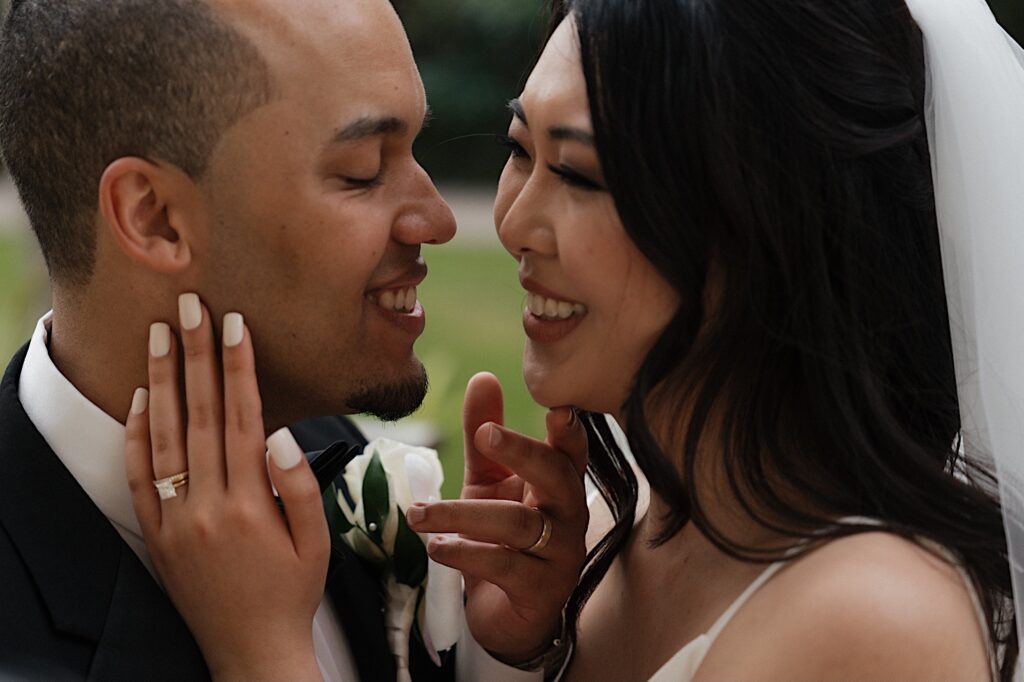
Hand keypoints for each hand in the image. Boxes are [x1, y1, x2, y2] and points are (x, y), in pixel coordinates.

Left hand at [124, 294, 326, 681]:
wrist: (251, 650)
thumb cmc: (292, 592)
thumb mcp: (316, 543)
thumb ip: (299, 486)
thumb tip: (278, 434)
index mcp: (251, 505)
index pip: (242, 419)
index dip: (238, 368)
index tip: (234, 325)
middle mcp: (208, 507)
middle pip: (200, 416)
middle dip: (196, 357)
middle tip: (190, 308)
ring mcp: (176, 521)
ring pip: (164, 438)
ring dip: (162, 382)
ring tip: (160, 336)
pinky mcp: (157, 537)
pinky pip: (139, 479)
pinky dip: (136, 436)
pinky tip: (140, 398)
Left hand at [406, 372, 588, 663]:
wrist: (508, 618)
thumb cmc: (501, 541)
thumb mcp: (487, 483)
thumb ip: (485, 437)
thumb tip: (482, 377)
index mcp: (558, 485)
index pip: (570, 452)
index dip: (568, 432)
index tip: (555, 409)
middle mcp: (567, 516)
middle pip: (556, 477)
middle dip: (522, 452)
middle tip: (484, 433)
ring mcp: (559, 556)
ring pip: (519, 524)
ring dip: (463, 514)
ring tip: (420, 514)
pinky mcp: (540, 591)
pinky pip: (505, 566)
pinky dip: (466, 553)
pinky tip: (436, 547)